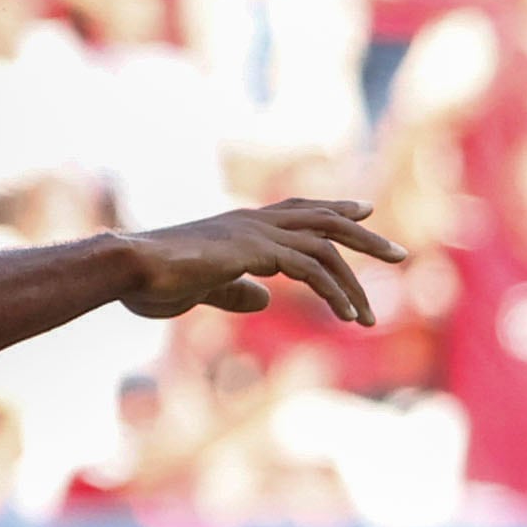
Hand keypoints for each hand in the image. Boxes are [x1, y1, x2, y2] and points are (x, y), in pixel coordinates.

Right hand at [118, 200, 408, 324]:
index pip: (298, 211)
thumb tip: (264, 297)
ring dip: (354, 281)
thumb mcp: (204, 289)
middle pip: (324, 218)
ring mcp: (258, 233)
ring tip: (371, 317)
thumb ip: (235, 290)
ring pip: (327, 245)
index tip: (363, 210)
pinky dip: (335, 292)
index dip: (332, 210)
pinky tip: (348, 316)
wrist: (129, 268)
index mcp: (242, 226)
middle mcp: (255, 222)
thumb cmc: (155, 280)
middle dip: (364, 234)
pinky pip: (312, 269)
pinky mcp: (258, 251)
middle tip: (398, 253)